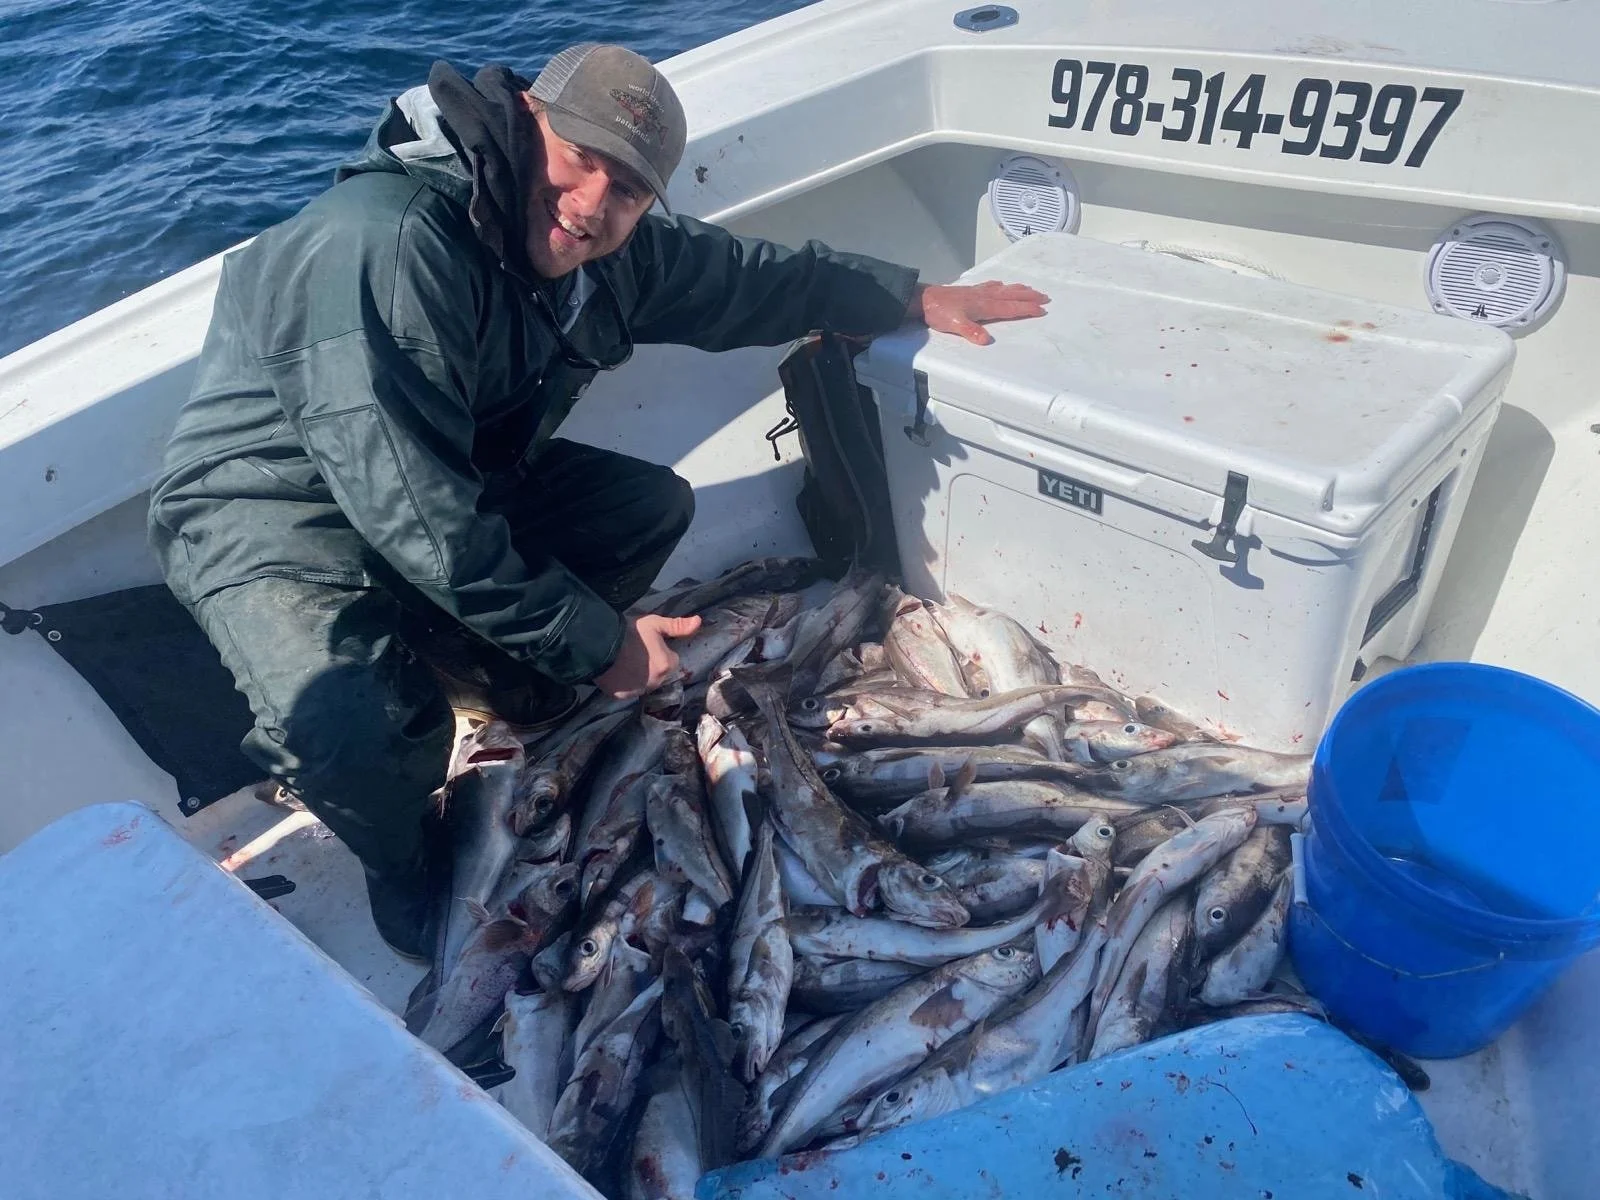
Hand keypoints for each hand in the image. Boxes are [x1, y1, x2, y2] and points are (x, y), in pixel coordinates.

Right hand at [593, 613, 702, 699]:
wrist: (599, 644)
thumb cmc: (629, 632)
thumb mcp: (655, 624)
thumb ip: (678, 626)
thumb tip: (699, 622)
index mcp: (667, 665)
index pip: (671, 660)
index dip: (660, 651)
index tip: (647, 644)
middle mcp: (657, 682)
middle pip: (658, 674)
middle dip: (651, 665)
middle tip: (635, 652)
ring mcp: (639, 691)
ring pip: (644, 683)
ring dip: (639, 676)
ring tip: (624, 661)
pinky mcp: (622, 697)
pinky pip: (628, 691)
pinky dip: (624, 684)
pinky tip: (616, 672)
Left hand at [909, 281, 1049, 344]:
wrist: (924, 299)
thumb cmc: (940, 312)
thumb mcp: (955, 325)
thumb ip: (971, 331)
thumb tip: (985, 340)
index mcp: (985, 306)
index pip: (1011, 307)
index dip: (1027, 308)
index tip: (1042, 310)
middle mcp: (985, 296)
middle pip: (1012, 295)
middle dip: (1029, 296)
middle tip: (1045, 297)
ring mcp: (978, 292)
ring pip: (1004, 289)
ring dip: (1019, 289)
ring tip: (1030, 289)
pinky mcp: (970, 291)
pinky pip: (991, 286)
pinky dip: (1000, 285)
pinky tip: (1001, 284)